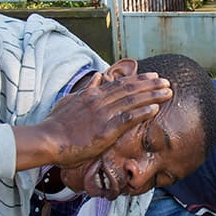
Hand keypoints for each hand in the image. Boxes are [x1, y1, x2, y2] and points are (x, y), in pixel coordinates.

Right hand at [15, 72, 171, 170]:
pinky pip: (128, 118)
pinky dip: (143, 112)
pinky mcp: (106, 130)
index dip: (139, 79)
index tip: (153, 75)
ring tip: (168, 92)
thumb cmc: (56, 124)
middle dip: (151, 84)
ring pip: (132, 101)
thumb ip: (87, 89)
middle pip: (130, 89)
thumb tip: (99, 77)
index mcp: (92, 94)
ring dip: (152, 96)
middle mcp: (100, 101)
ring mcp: (103, 114)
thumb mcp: (70, 100)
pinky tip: (156, 109)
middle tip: (167, 81)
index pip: (120, 83)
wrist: (48, 140)